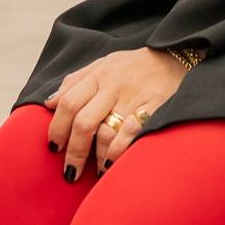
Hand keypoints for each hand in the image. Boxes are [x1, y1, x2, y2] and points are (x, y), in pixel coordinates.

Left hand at [44, 48, 185, 178]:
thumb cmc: (134, 65)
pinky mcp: (154, 107)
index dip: (57, 128)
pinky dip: (117, 151)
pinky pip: (130, 134)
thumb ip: (75, 81)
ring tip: (95, 169)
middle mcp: (114, 85)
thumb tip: (49, 103)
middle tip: (69, 171)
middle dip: (73, 151)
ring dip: (96, 156)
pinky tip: (112, 162)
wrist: (176, 54)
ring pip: (105, 132)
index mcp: (99, 74)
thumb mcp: (104, 63)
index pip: (68, 103)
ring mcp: (134, 97)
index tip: (54, 148)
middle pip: (83, 122)